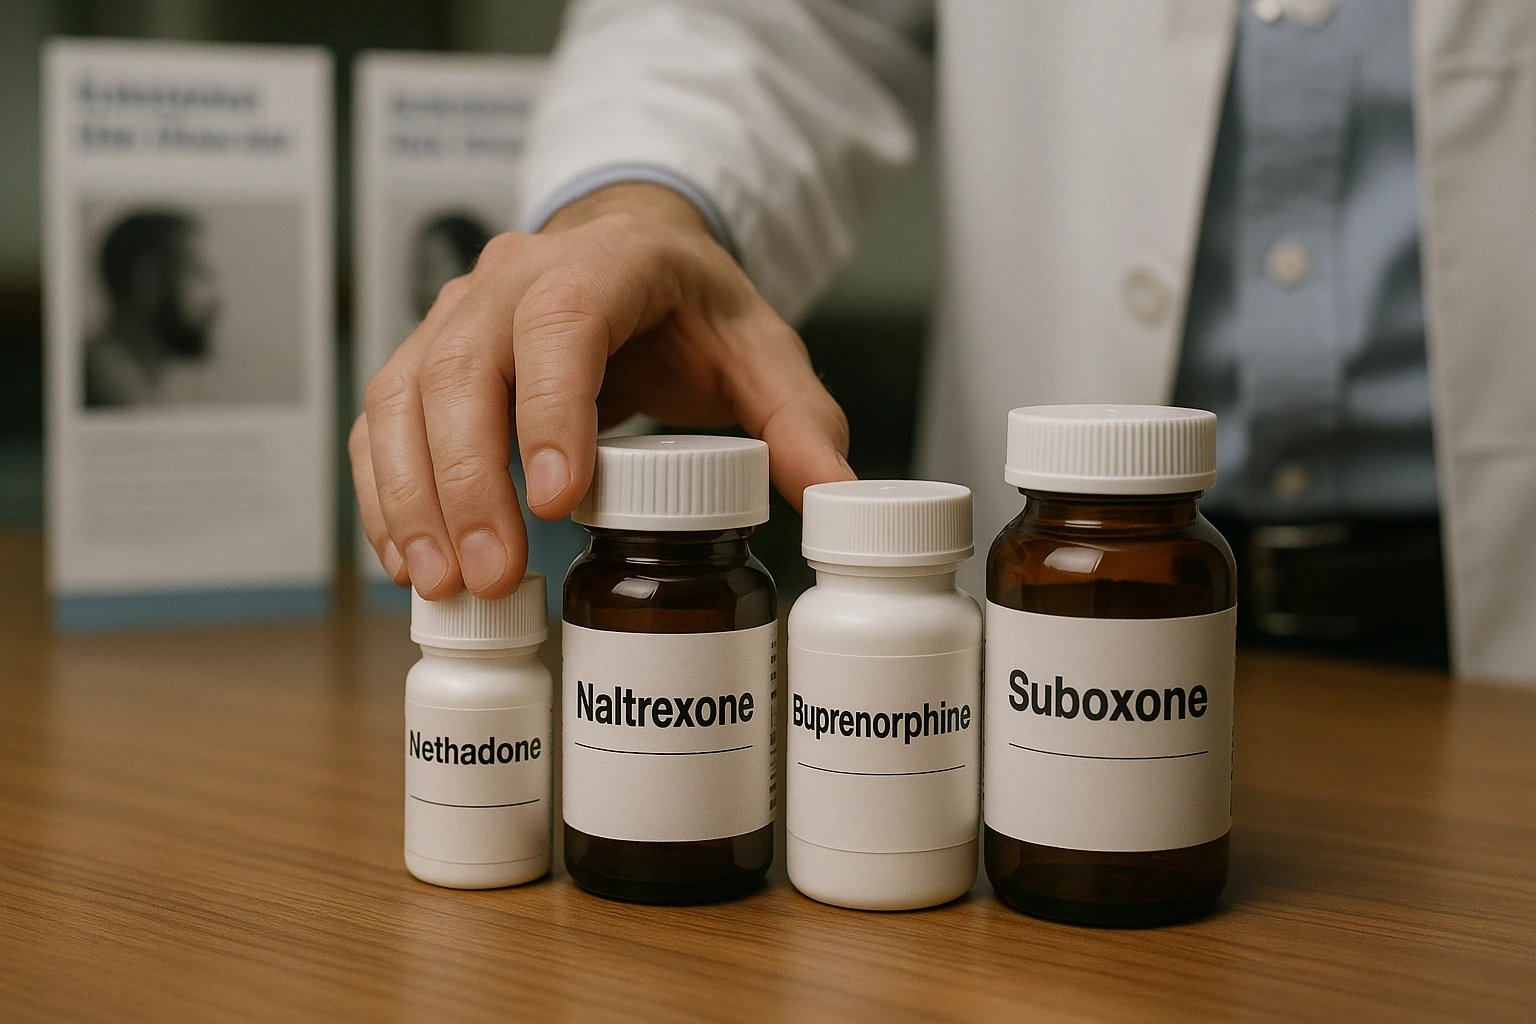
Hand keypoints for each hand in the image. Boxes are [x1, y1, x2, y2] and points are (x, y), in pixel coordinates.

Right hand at [349, 182, 854, 600]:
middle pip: (463, 368)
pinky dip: (384, 493)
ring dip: (411, 496)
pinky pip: (381, 422)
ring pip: (404, 396)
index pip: (561, 324)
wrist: (630, 262)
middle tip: (491, 576)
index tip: (559, 503)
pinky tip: (408, 561)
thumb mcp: (762, 352)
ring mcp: (457, 313)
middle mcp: (512, 278)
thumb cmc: (692, 311)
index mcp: (608, 264)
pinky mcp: (424, 356)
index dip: (551, 410)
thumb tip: (839, 498)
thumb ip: (800, 421)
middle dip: (468, 480)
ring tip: (442, 586)